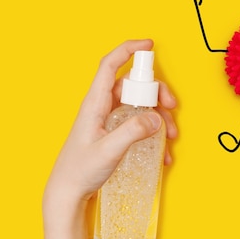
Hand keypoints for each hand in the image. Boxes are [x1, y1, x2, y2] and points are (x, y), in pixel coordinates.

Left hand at [44, 39, 177, 207]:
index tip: (148, 45)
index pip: (110, 66)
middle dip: (156, 92)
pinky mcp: (115, 132)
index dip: (128, 50)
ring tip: (171, 134)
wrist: (68, 193)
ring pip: (140, 104)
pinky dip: (154, 131)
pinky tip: (162, 150)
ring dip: (159, 114)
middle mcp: (102, 107)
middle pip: (133, 85)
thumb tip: (155, 117)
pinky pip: (139, 121)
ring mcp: (109, 119)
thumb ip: (132, 132)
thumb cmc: (80, 171)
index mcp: (95, 104)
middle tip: (171, 105)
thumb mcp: (108, 151)